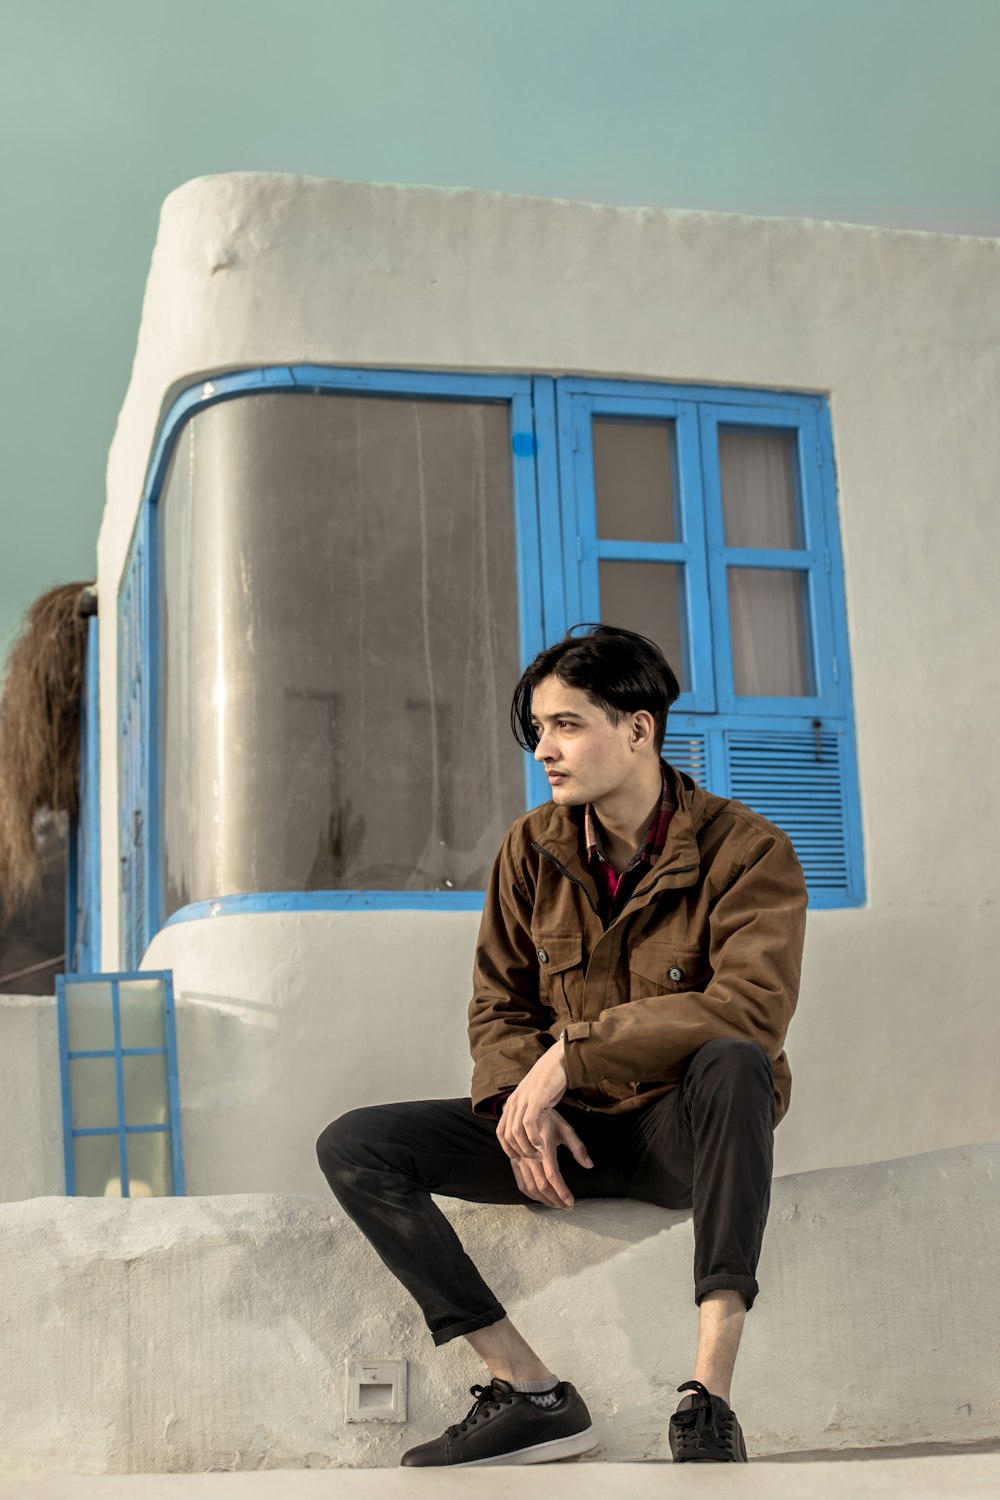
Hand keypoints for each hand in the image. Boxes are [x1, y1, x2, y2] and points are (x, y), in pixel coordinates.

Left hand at [497, 1039, 568, 1158]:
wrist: (559, 1060)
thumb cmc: (550, 1080)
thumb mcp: (536, 1098)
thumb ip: (529, 1112)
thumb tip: (530, 1129)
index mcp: (512, 1102)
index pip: (501, 1131)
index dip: (507, 1148)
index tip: (518, 1159)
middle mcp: (514, 1101)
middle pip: (507, 1134)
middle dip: (518, 1151)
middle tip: (533, 1159)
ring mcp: (523, 1099)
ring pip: (516, 1131)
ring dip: (526, 1147)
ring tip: (538, 1155)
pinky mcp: (535, 1098)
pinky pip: (528, 1123)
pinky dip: (533, 1138)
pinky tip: (541, 1145)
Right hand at [501, 1107, 592, 1207]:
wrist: (525, 1107)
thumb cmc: (548, 1118)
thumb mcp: (566, 1129)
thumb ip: (578, 1148)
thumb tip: (589, 1165)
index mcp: (545, 1147)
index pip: (553, 1177)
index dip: (562, 1192)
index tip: (571, 1202)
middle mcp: (530, 1155)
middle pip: (541, 1186)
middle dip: (555, 1200)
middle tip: (566, 1206)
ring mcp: (520, 1158)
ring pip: (530, 1187)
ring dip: (543, 1200)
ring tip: (556, 1204)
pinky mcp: (514, 1160)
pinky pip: (520, 1182)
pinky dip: (530, 1194)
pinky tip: (540, 1198)